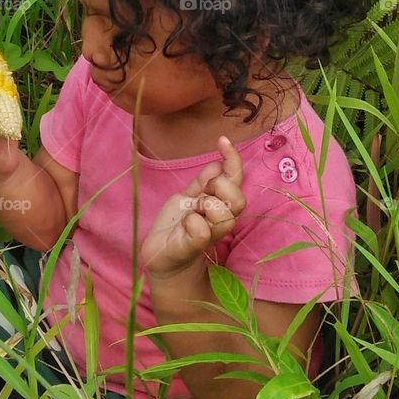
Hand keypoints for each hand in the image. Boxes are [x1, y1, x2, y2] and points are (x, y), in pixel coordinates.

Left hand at [141, 137, 245, 281]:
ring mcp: (208, 235)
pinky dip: (192, 223)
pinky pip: (201, 231)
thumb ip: (203, 182)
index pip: (235, 179)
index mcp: (218, 203)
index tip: (223, 140)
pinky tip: (184, 224)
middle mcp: (219, 219)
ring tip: (192, 210)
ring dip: (207, 206)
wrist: (159, 257)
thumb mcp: (187, 197)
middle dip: (222, 187)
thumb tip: (218, 162)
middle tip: (203, 192)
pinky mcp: (192, 247)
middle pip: (239, 199)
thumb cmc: (175, 227)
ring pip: (225, 216)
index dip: (233, 160)